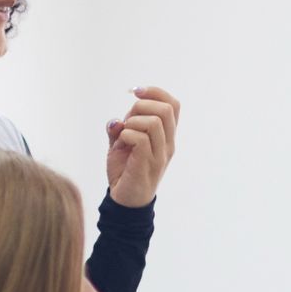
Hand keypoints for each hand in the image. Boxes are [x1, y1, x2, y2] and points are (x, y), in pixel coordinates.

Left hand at [105, 85, 180, 207]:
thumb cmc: (125, 170)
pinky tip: (121, 144)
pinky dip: (126, 135)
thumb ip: (120, 128)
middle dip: (142, 106)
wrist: (124, 200)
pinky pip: (140, 139)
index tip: (136, 91)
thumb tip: (117, 119)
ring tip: (124, 134)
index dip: (156, 92)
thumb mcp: (120, 143)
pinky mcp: (147, 164)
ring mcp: (160, 155)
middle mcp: (167, 144)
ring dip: (132, 122)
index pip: (173, 105)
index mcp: (166, 136)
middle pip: (166, 109)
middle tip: (128, 119)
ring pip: (154, 122)